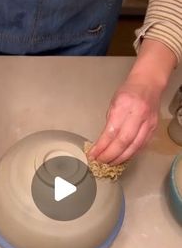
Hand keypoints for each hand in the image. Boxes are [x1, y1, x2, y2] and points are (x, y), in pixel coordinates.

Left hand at [88, 39, 176, 164]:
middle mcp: (138, 115)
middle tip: (101, 161)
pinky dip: (131, 154)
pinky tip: (122, 158)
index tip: (93, 154)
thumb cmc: (128, 92)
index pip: (111, 132)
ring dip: (121, 158)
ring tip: (110, 163)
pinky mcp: (153, 129)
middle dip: (110, 155)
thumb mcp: (113, 103)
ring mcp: (148, 123)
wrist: (149, 84)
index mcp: (124, 106)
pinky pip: (141, 146)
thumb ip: (109, 123)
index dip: (102, 147)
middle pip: (123, 142)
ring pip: (134, 147)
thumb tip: (102, 143)